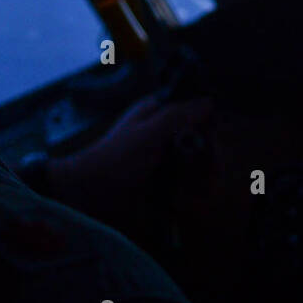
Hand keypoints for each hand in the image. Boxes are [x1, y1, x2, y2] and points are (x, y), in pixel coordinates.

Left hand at [44, 96, 214, 228]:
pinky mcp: (157, 176)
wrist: (87, 192)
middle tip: (213, 177)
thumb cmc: (115, 158)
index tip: (214, 148)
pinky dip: (188, 188)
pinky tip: (189, 199)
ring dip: (201, 176)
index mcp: (156, 112)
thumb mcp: (147, 133)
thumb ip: (177, 116)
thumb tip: (209, 102)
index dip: (208, 129)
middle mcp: (160, 130)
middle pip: (197, 139)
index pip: (194, 112)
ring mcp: (159, 154)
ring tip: (203, 193)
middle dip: (207, 158)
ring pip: (192, 161)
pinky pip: (181, 178)